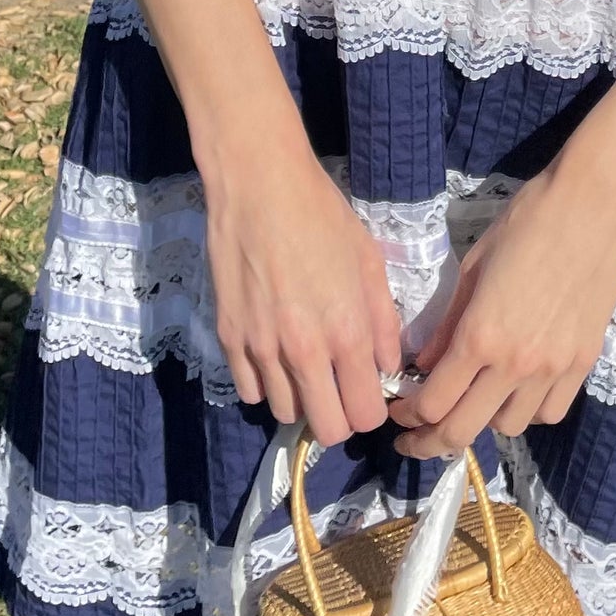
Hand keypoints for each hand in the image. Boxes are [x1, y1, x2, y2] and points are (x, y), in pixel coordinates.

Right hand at [205, 142, 404, 447]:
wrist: (257, 186)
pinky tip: (274, 353)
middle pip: (327, 429)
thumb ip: (384, 323)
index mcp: (346, 332)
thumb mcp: (369, 262)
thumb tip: (387, 366)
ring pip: (285, 413)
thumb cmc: (321, 216)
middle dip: (340, 416)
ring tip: (305, 365)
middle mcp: (303, 351)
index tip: (369, 389)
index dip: (373, 409)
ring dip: (301, 398)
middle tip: (339, 387)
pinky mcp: (229, 338)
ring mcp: (261, 348)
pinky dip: (266, 383)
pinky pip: (250, 390)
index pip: (366, 415)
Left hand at [384, 167, 615, 458]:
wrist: (594, 207)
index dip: (407, 415)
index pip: (433, 402)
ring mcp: (554, 368)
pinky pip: (550, 411)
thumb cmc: (526, 222)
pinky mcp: (584, 363)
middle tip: (415, 437)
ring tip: (473, 400)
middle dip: (429, 442)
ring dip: (481, 421)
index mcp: (480, 336)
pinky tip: (516, 391)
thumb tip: (423, 364)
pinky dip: (527, 410)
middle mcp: (515, 364)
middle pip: (463, 431)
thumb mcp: (473, 266)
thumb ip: (447, 323)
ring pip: (508, 427)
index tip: (398, 410)